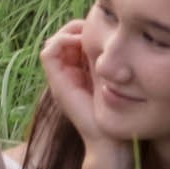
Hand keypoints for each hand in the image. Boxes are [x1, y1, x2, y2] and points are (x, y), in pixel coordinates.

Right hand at [40, 18, 107, 145]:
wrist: (111, 140)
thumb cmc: (121, 112)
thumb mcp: (118, 77)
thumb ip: (113, 59)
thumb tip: (119, 34)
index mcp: (83, 71)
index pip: (76, 39)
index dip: (86, 28)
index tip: (105, 28)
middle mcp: (70, 73)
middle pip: (65, 38)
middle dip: (78, 28)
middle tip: (95, 28)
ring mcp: (61, 78)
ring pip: (54, 42)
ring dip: (70, 32)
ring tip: (87, 34)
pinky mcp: (57, 83)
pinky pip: (49, 53)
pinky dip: (61, 41)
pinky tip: (80, 43)